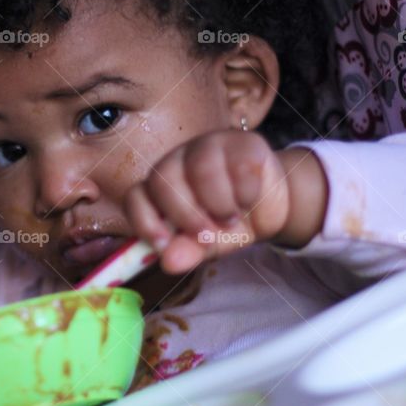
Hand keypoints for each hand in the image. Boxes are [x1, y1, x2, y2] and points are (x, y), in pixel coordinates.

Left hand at [125, 130, 326, 273]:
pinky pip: (239, 165)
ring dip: (218, 204)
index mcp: (160, 185)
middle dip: (184, 215)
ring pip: (201, 169)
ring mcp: (209, 145)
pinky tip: (248, 201)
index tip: (161, 244)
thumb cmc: (227, 223)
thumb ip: (186, 251)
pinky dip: (245, 193)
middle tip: (206, 235)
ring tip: (230, 219)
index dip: (143, 220)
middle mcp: (178, 160)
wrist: (270, 208)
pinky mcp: (244, 142)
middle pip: (163, 180)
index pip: (135, 196)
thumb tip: (168, 263)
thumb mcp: (205, 245)